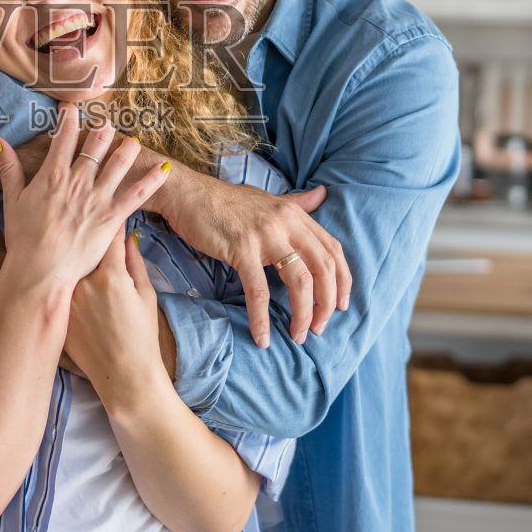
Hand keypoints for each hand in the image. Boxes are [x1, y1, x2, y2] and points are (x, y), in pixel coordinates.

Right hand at [0, 104, 170, 288]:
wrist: (39, 271)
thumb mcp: (12, 200)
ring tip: (132, 141)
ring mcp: (96, 198)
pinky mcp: (111, 217)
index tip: (71, 107)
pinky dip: (151, 180)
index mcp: (52, 175)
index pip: (64, 136)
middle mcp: (77, 181)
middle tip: (106, 125)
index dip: (69, 117)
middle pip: (97, 143)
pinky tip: (163, 169)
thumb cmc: (23, 239)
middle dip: (103, 129)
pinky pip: (137, 194)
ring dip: (128, 147)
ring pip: (119, 161)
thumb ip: (9, 168)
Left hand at [64, 231, 169, 407]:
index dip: (109, 223)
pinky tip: (61, 281)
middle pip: (82, 249)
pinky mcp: (59, 315)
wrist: (125, 376)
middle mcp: (84, 284)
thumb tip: (126, 238)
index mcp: (111, 276)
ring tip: (71, 254)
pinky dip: (61, 283)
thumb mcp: (146, 295)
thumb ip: (134, 262)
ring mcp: (67, 301)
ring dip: (71, 259)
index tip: (108, 213)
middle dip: (86, 239)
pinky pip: (59, 290)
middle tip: (85, 227)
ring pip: (68, 268)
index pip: (107, 236)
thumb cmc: (142, 336)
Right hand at [158, 174, 350, 348]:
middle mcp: (286, 222)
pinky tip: (262, 337)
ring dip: (303, 314)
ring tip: (298, 335)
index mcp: (296, 214)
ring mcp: (265, 235)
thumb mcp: (268, 200)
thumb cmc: (227, 202)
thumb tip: (323, 194)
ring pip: (299, 281)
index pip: (333, 250)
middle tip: (319, 328)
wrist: (189, 194)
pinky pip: (258, 290)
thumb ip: (297, 203)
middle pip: (324, 268)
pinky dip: (261, 318)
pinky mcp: (241, 249)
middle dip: (327, 304)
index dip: (343, 281)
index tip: (341, 306)